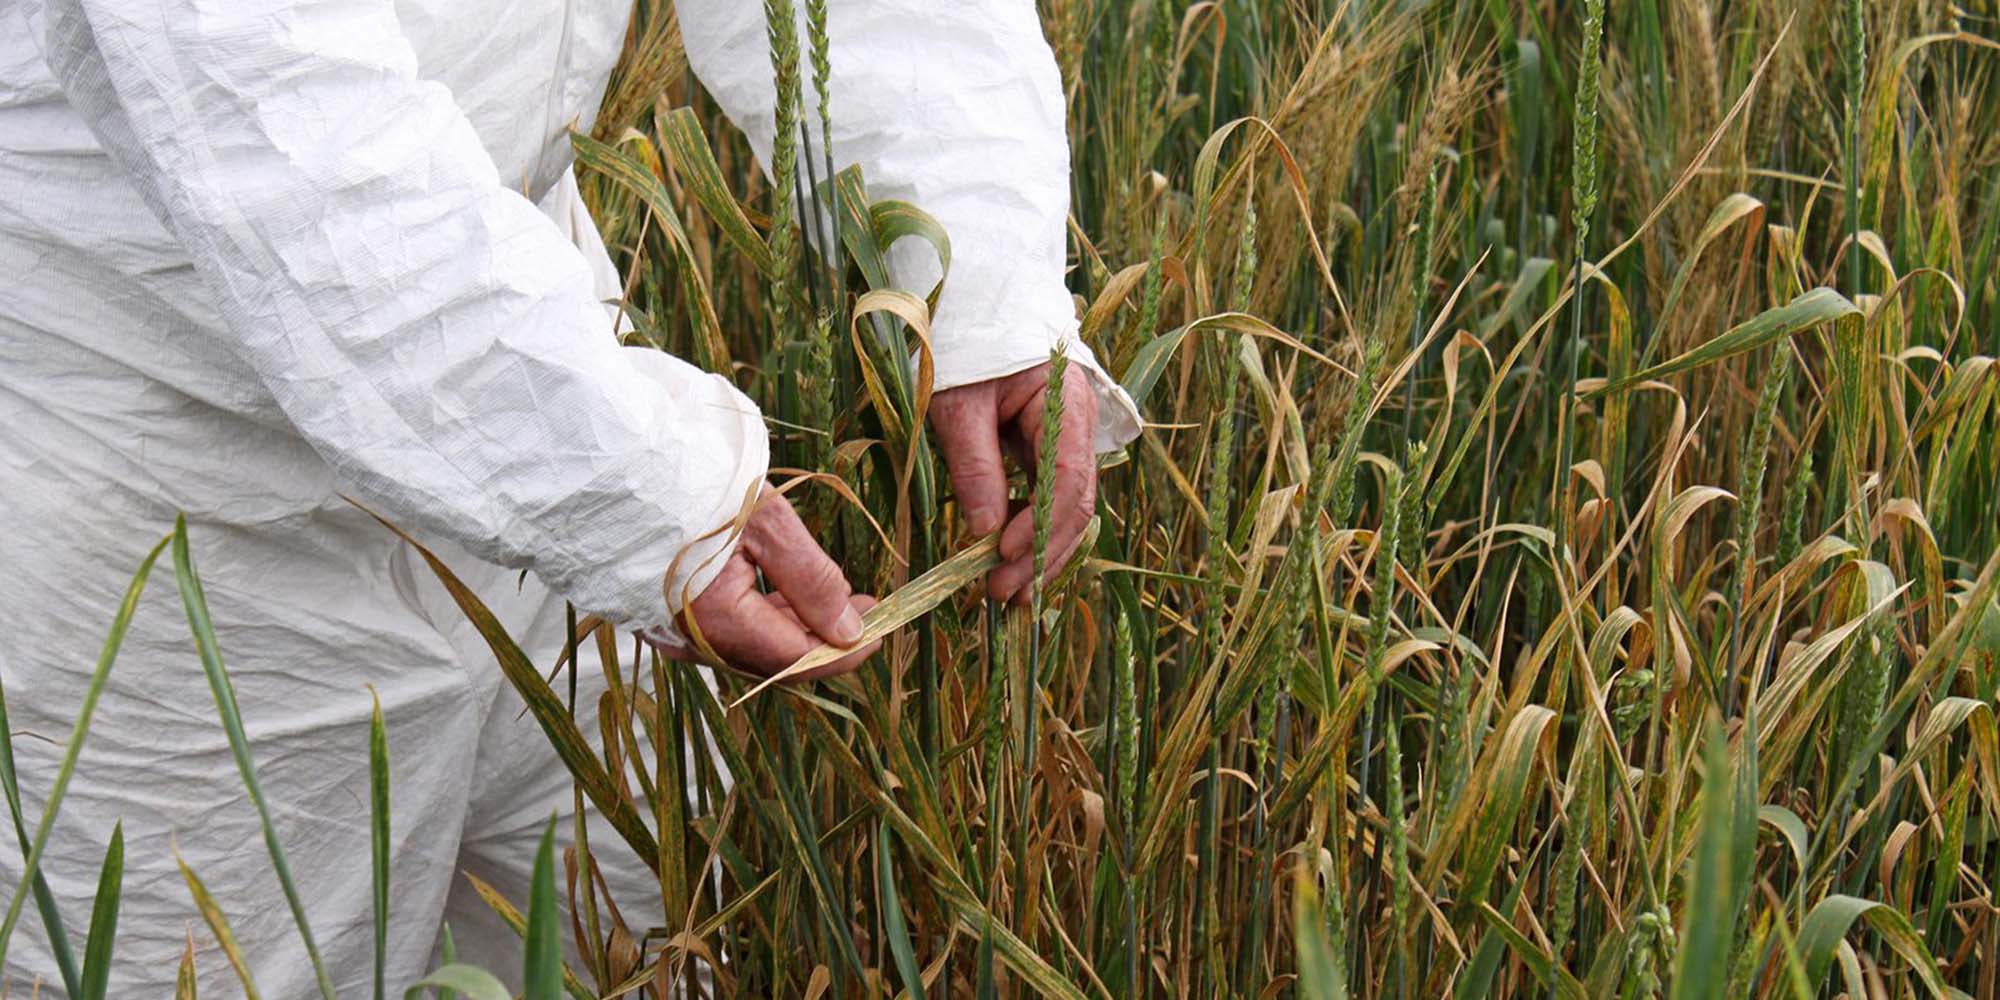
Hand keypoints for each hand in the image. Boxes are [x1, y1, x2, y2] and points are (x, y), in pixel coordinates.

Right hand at [650, 488, 878, 679]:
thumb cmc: (693, 483)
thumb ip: (811, 580)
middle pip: (774, 659)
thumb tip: (850, 630)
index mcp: (717, 620)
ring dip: (798, 626)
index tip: (879, 625)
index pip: (796, 659)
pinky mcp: (665, 615)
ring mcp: (674, 631)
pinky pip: (726, 631)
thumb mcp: (767, 523)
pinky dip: (764, 617)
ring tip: (838, 595)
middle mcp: (692, 640)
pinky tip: (790, 593)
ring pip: (751, 646)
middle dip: (825, 638)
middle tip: (866, 607)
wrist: (620, 462)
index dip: (843, 650)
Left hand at [930, 361, 1098, 604]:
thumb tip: (984, 530)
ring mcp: (1069, 441)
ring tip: (1011, 593)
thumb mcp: (959, 401)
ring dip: (1042, 554)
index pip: (1066, 476)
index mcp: (1065, 402)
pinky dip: (1035, 534)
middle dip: (1041, 553)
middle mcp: (1079, 426)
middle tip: (1003, 592)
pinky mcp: (1050, 452)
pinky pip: (1051, 500)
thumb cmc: (966, 344)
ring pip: (1067, 509)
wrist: (976, 308)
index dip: (1039, 522)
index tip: (1003, 554)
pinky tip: (1017, 564)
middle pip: (1074, 503)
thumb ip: (974, 462)